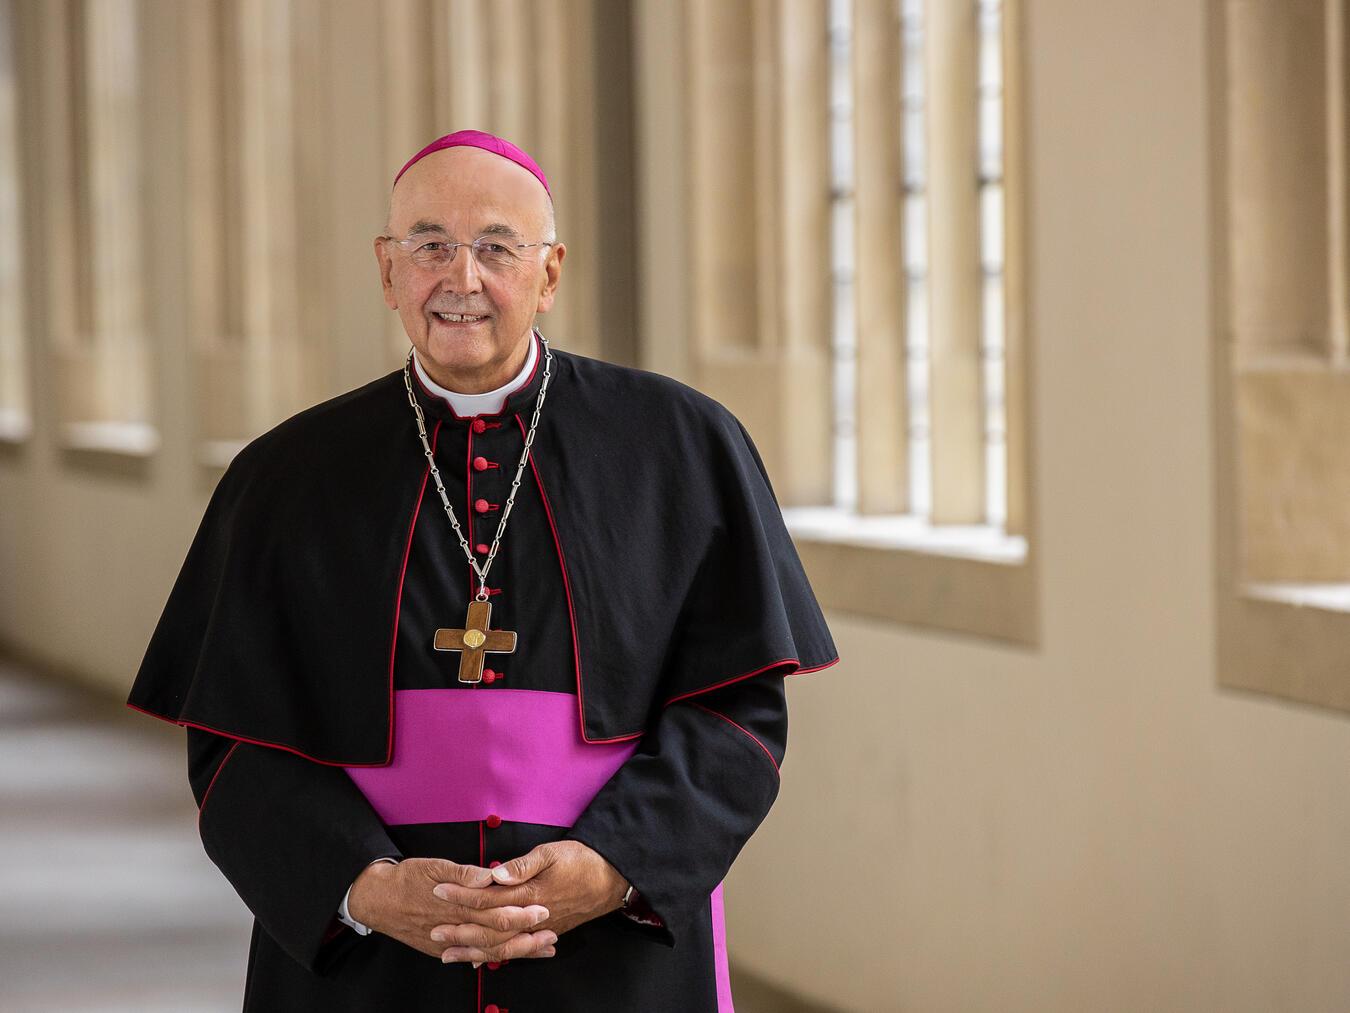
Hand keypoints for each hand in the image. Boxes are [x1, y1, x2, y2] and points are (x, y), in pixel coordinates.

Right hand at [346, 857, 556, 962]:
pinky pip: (470, 957)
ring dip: (516, 951)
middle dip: (526, 936)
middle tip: (551, 933)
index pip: (497, 912)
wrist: (376, 899)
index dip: (521, 913)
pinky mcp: (440, 949)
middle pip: (497, 936)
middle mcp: (456, 926)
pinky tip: (507, 958)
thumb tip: (489, 876)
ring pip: (487, 950)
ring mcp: (448, 941)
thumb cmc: (407, 878)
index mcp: (458, 904)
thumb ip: (463, 873)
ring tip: (541, 949)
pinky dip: (491, 958)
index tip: (542, 910)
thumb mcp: (434, 866)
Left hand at [433, 841, 627, 950]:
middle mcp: (532, 917)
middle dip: (460, 931)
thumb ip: (521, 865)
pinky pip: (517, 950)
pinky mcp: (546, 932)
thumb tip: (494, 874)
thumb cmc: (583, 861)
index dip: (461, 896)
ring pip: (501, 945)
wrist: (613, 878)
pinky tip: (482, 960)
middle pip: (489, 929)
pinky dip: (497, 956)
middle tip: (434, 931)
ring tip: (449, 954)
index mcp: (530, 895)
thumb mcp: (552, 853)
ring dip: (473, 950)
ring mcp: (539, 928)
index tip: (439, 891)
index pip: (487, 898)